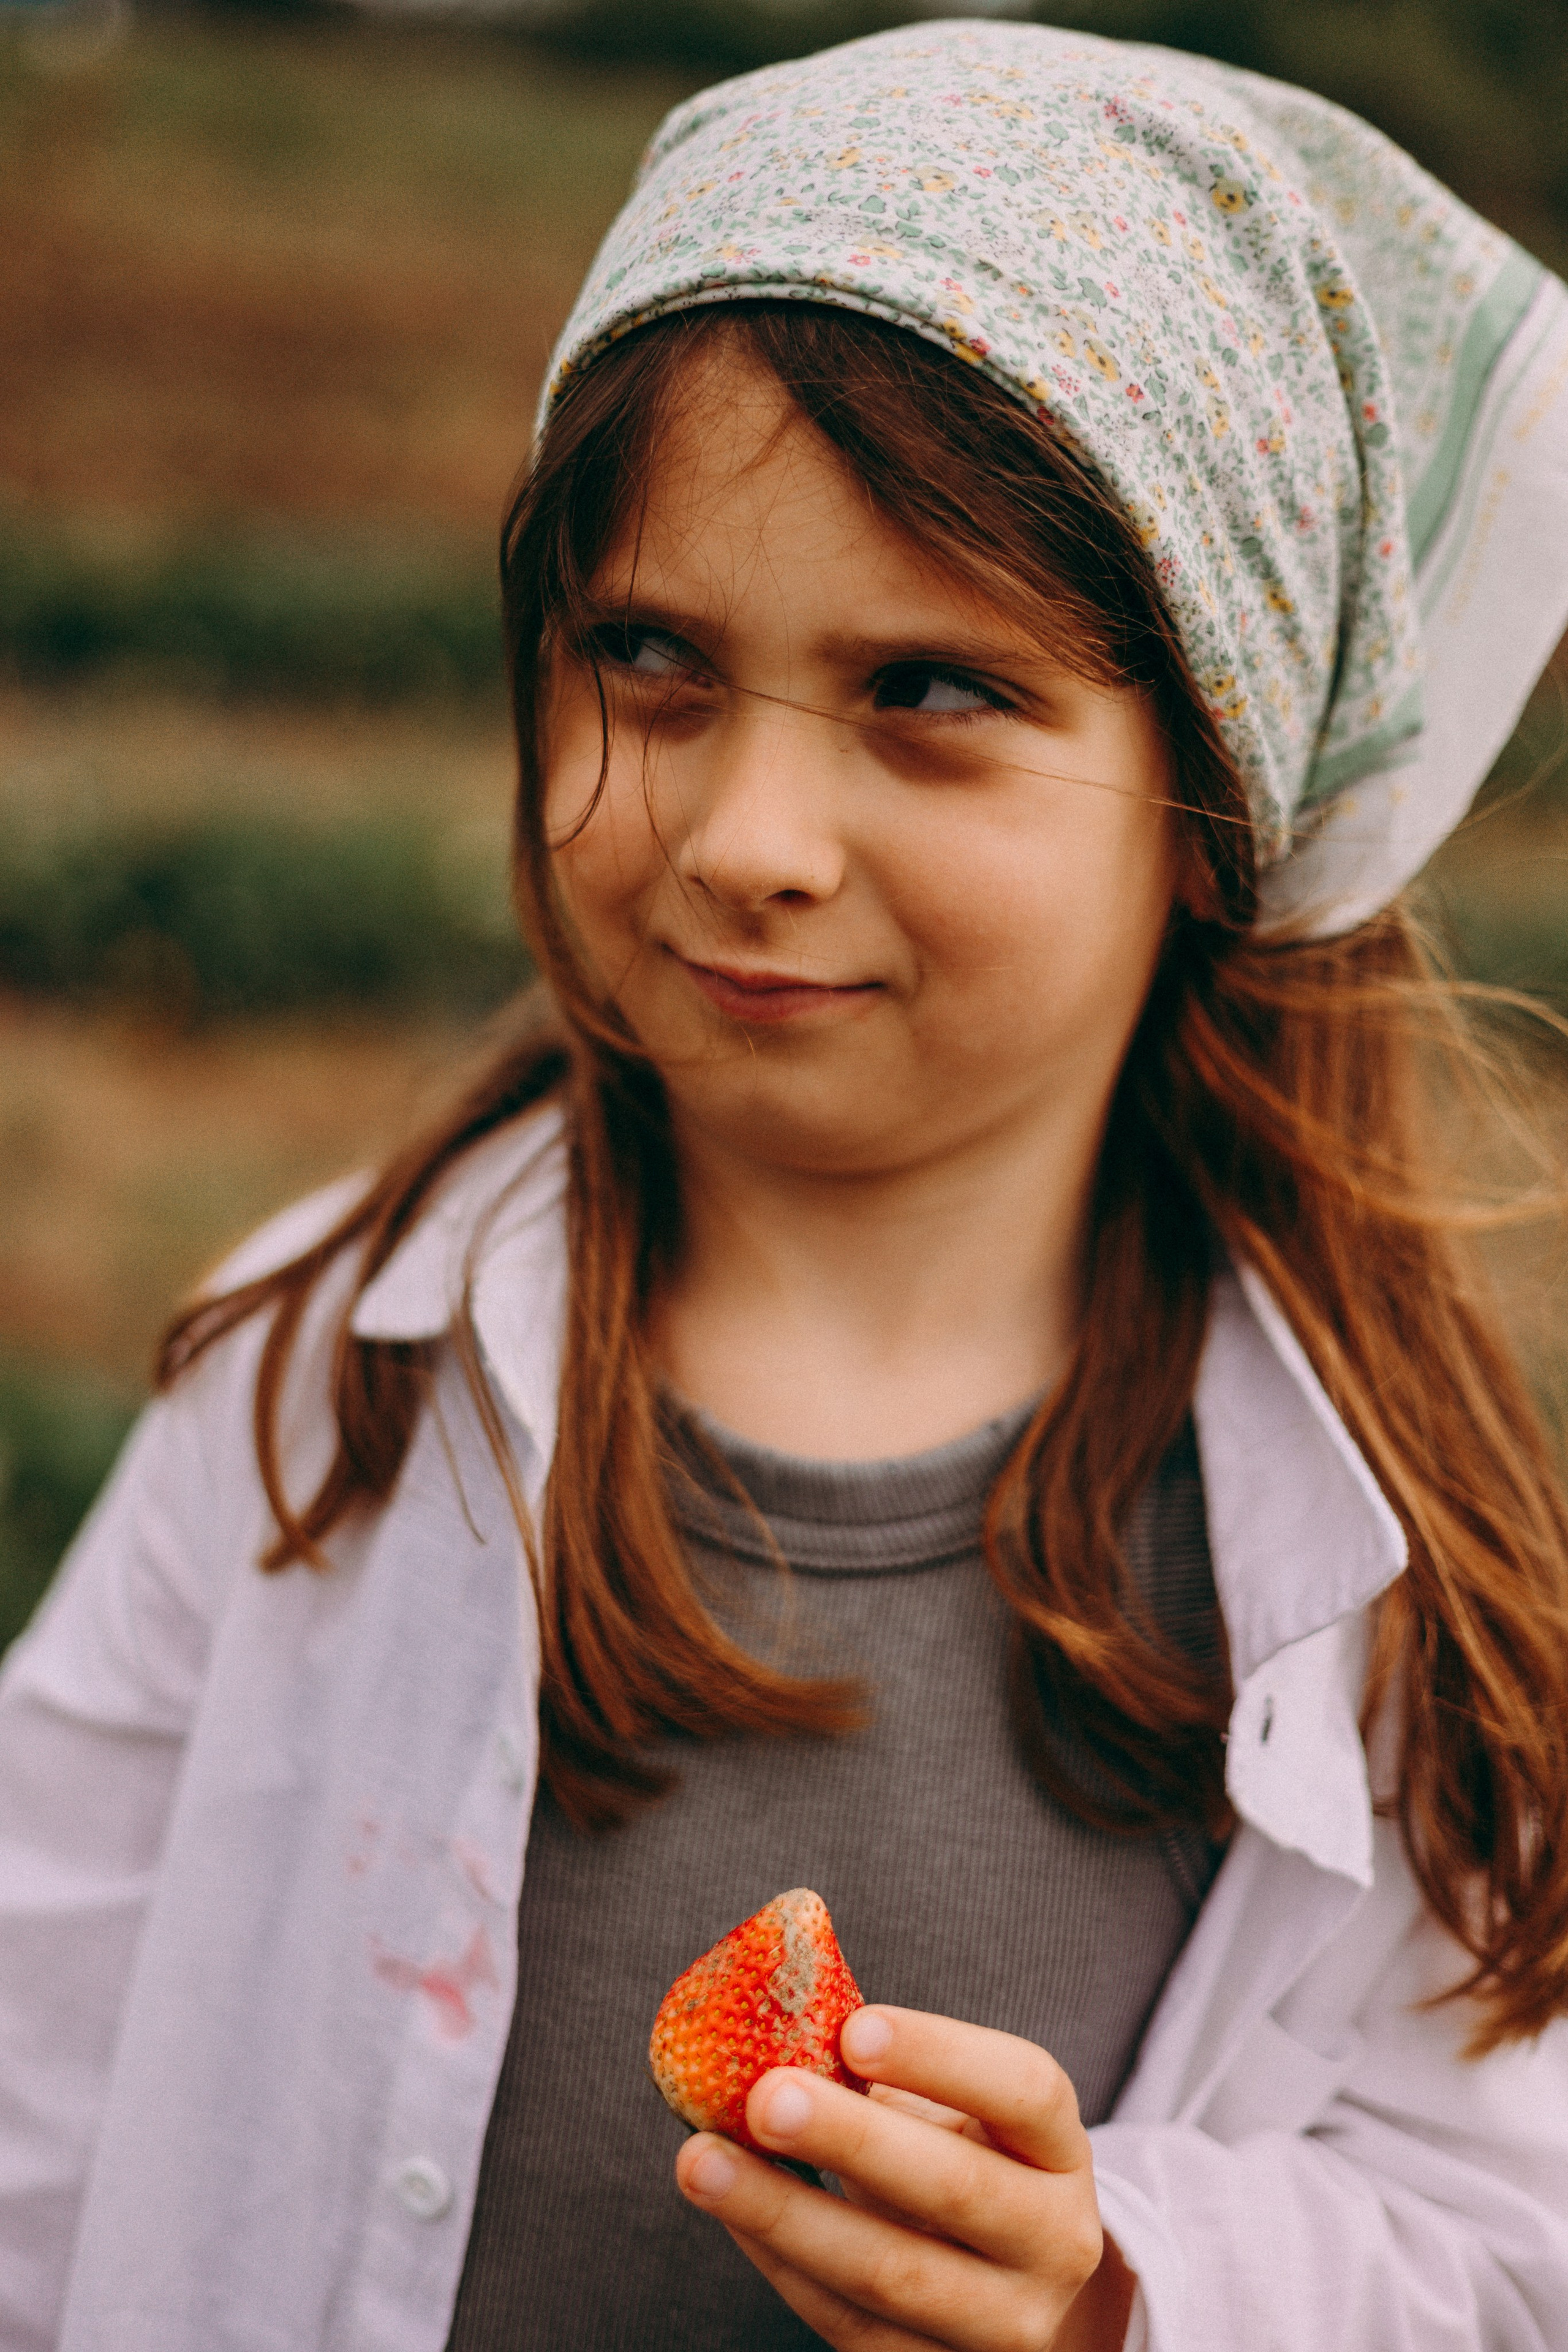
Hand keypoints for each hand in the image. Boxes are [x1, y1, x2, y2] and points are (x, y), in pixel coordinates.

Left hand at [674, 2004, 1135, 2349]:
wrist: (1014, 2291)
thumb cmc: (964, 2163)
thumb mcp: (955, 2111)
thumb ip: (882, 2068)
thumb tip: (771, 2014)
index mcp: (1059, 2150)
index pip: (1025, 2091)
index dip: (941, 2056)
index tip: (852, 2028)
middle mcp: (1055, 2241)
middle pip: (956, 2187)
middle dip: (851, 2139)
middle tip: (763, 2098)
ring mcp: (1007, 2324)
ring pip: (892, 2271)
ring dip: (785, 2215)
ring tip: (702, 2161)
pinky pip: (851, 2326)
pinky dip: (782, 2265)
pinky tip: (732, 2213)